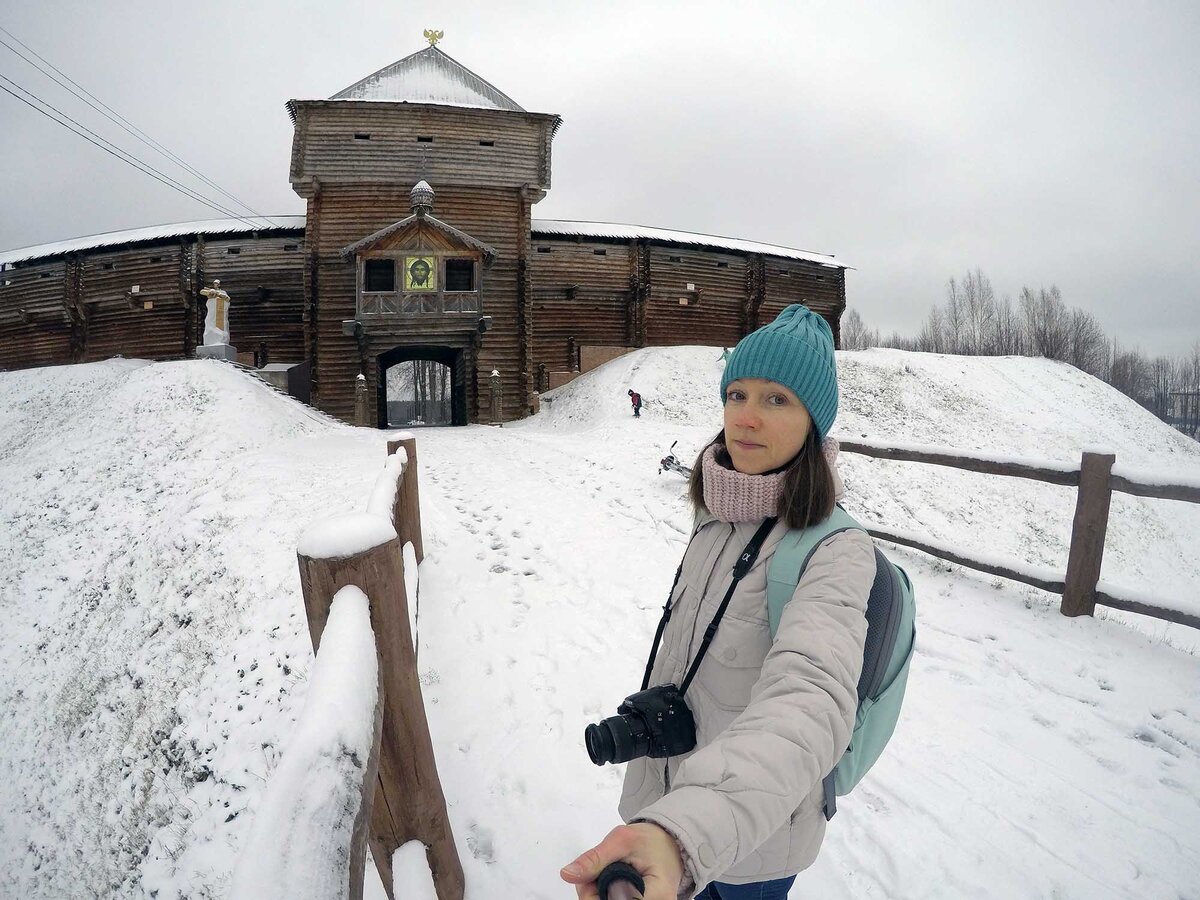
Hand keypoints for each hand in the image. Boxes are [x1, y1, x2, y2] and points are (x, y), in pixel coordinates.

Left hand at [561, 822, 684, 898]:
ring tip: (600, 875)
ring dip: (599, 896)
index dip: (592, 895)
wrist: (670, 843)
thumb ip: (595, 858)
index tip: (588, 879)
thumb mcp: (621, 840)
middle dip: (594, 895)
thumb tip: (567, 874)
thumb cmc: (651, 840)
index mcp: (656, 895)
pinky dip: (606, 897)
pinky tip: (606, 885)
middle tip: (592, 874)